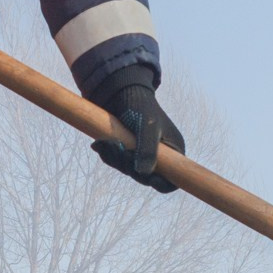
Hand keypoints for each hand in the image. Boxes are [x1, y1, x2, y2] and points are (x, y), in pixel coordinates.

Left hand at [90, 71, 182, 192]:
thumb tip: (144, 174)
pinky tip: (99, 144)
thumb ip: (147, 150)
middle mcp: (160, 154)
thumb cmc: (139, 104)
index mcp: (173, 149)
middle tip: (116, 147)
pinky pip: (118, 162)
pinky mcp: (128, 150)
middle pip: (146, 177)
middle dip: (129, 165)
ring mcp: (142, 153)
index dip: (161, 183)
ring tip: (104, 142)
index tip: (146, 177)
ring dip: (115, 159)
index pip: (172, 179)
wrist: (119, 89)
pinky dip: (108, 154)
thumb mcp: (147, 126)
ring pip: (129, 170)